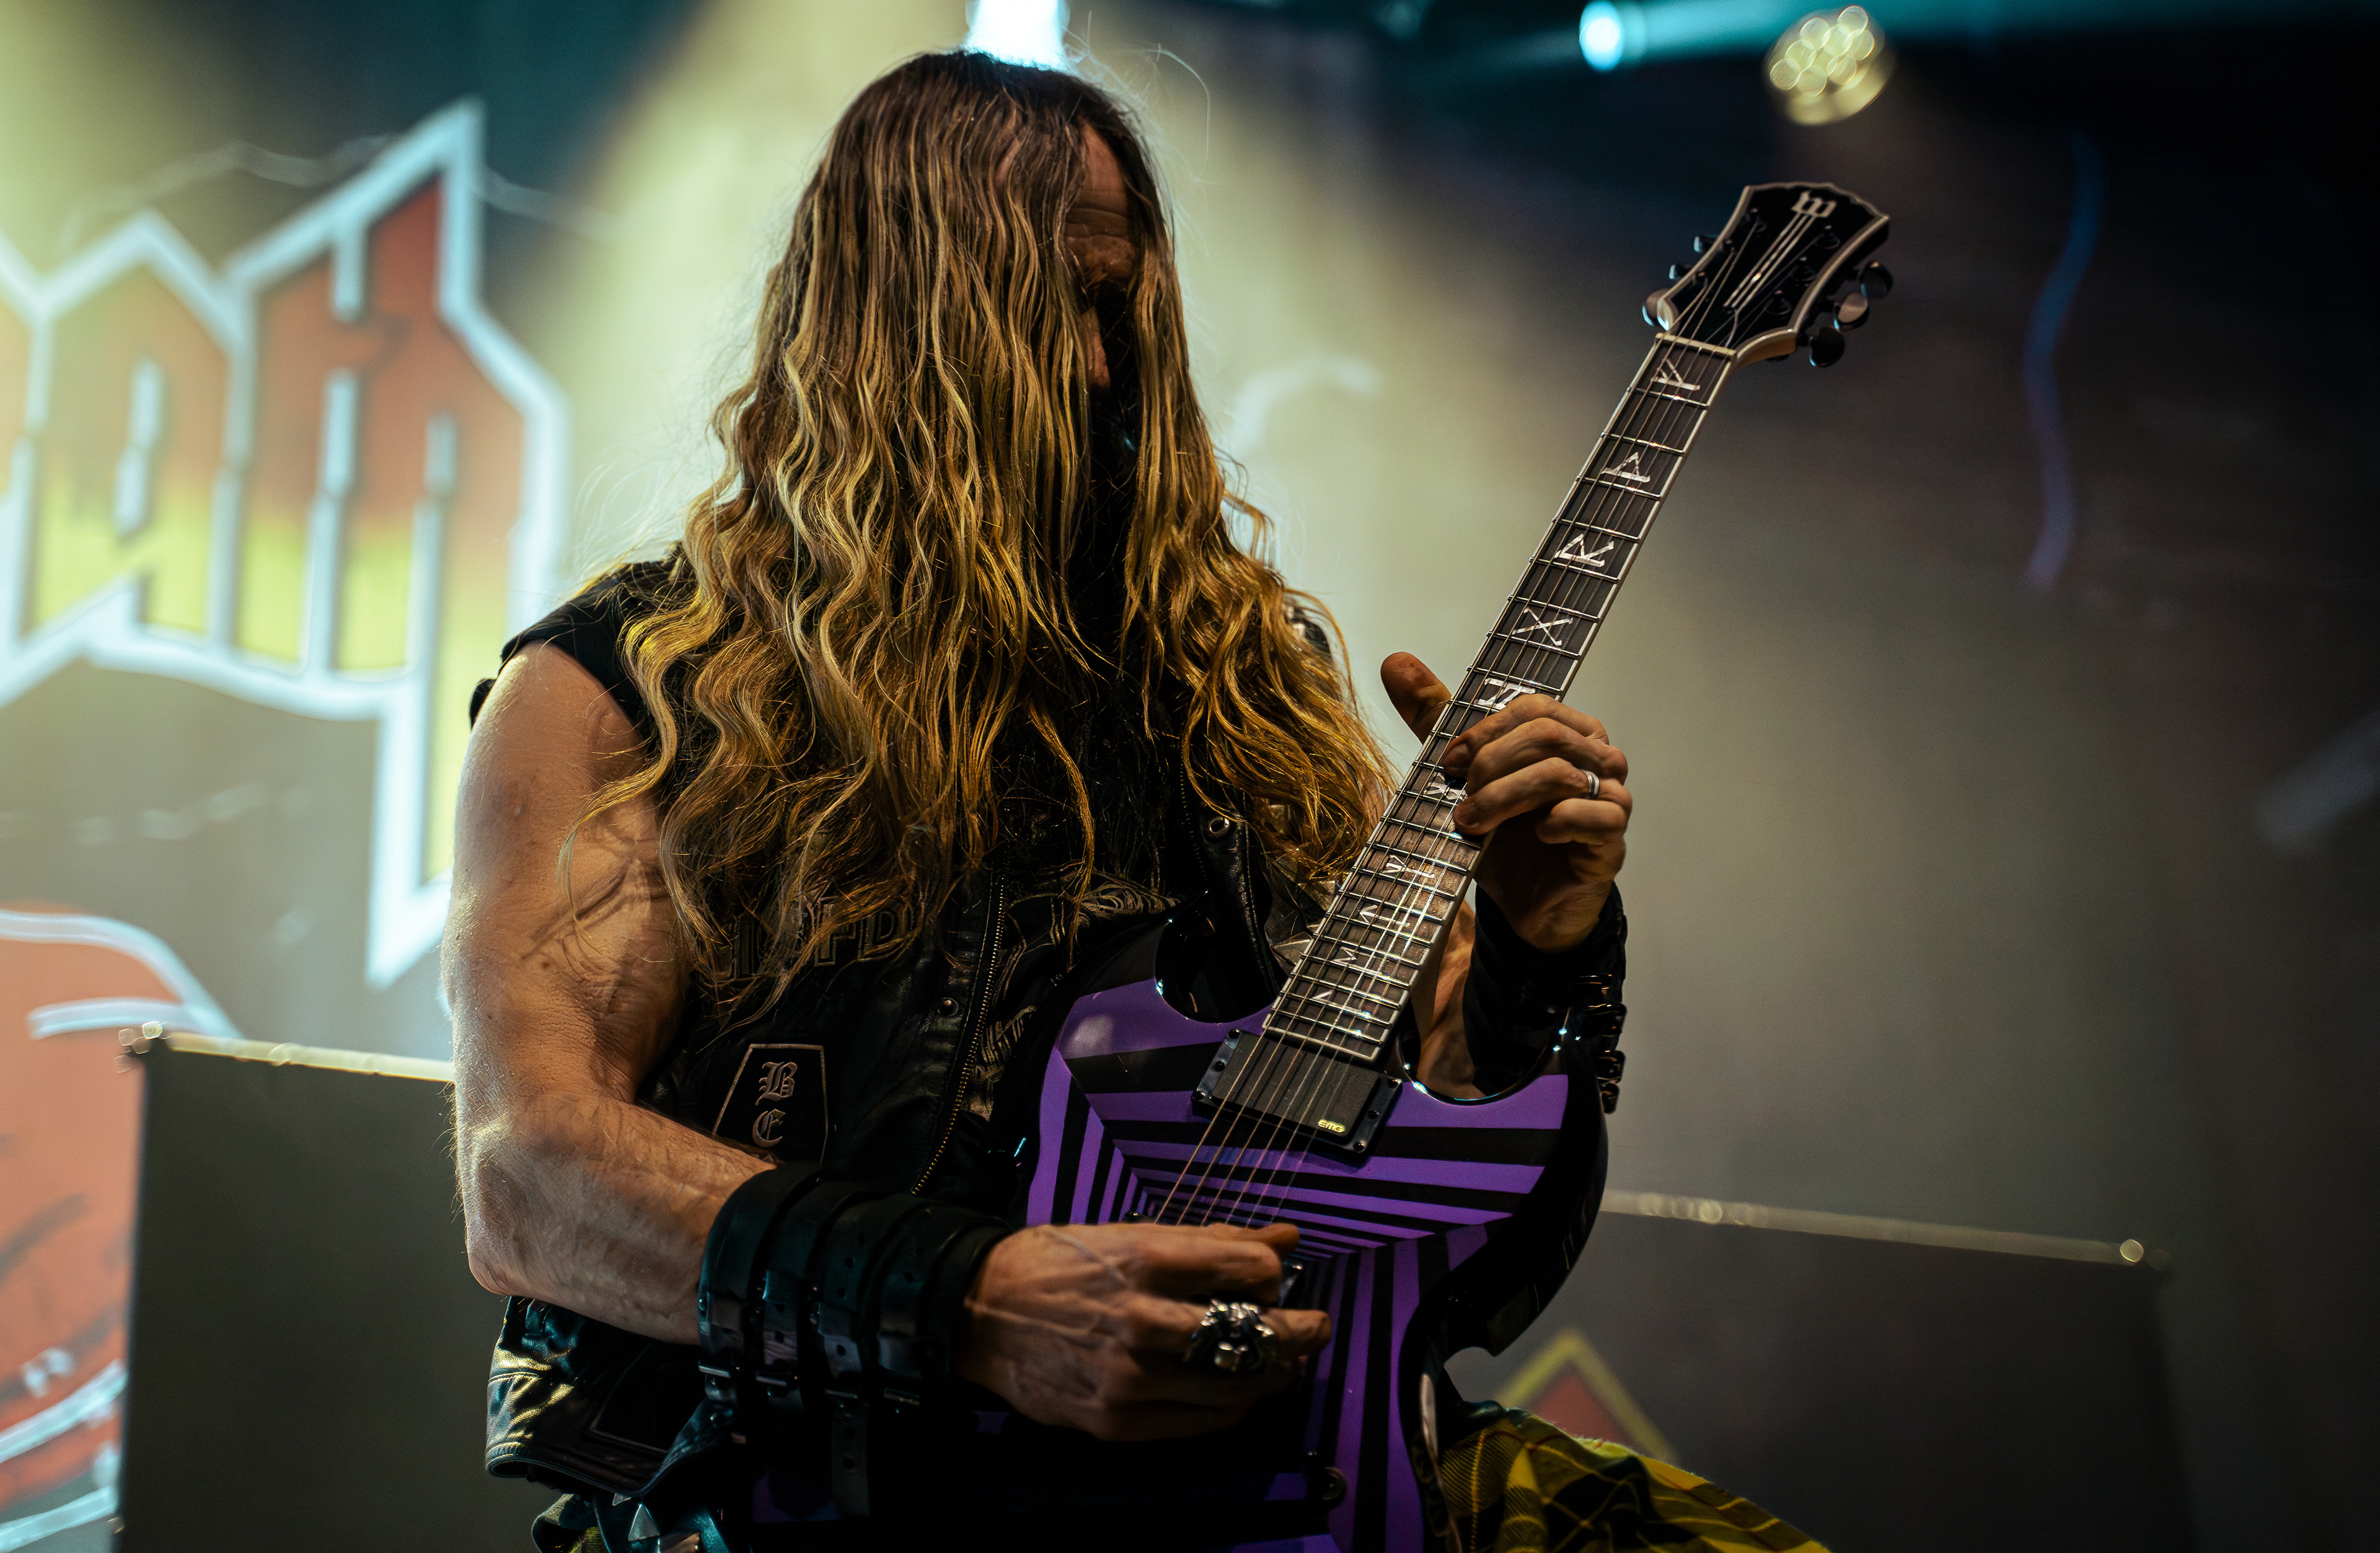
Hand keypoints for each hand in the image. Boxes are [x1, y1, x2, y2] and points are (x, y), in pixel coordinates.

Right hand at [956, 1221, 1330, 1441]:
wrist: (979, 1313)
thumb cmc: (1057, 1264)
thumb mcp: (1129, 1233)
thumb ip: (1211, 1240)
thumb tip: (1285, 1238)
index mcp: (1145, 1259)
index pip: (1246, 1269)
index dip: (1273, 1273)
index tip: (1274, 1277)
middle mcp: (1141, 1319)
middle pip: (1251, 1334)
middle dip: (1299, 1333)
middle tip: (1316, 1328)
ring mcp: (1129, 1378)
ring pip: (1233, 1387)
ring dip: (1272, 1375)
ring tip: (1283, 1364)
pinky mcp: (1117, 1422)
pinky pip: (1200, 1423)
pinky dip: (1232, 1408)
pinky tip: (1237, 1392)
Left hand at [1382, 653, 1630, 952]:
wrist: (1525, 908)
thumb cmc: (1506, 837)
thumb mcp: (1461, 776)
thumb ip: (1434, 721)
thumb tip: (1395, 663)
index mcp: (1569, 734)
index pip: (1533, 708)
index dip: (1486, 731)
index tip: (1450, 762)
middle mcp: (1598, 760)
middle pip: (1546, 736)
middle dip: (1491, 765)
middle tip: (1463, 799)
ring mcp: (1611, 799)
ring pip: (1563, 774)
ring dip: (1507, 797)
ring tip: (1474, 823)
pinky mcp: (1612, 842)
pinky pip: (1597, 816)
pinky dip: (1559, 822)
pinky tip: (1536, 836)